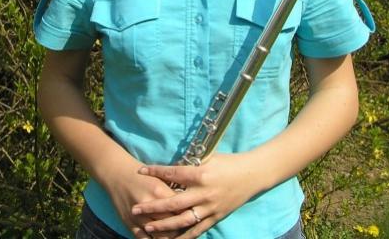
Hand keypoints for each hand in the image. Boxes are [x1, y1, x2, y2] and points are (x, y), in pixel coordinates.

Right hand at [104, 161, 185, 238]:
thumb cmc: (142, 175)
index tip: (196, 213)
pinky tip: (162, 238)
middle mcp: (149, 205)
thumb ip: (175, 191)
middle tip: (190, 226)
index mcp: (159, 191)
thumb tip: (192, 203)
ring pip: (160, 235)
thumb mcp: (160, 178)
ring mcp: (138, 217)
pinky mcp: (129, 224)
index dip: (190, 213)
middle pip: (172, 224)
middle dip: (182, 227)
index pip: (180, 208)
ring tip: (179, 234)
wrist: (117, 174)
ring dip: (171, 236)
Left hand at [130, 152, 263, 237]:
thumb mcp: (209, 158)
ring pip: (183, 220)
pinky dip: (183, 236)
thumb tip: (171, 168)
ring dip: (163, 226)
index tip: (140, 171)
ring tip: (147, 228)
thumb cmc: (229, 162)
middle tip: (135, 209)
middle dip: (152, 207)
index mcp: (201, 174)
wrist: (253, 174)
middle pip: (173, 203)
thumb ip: (190, 164)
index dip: (155, 172)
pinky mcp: (216, 217)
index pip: (172, 173)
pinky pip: (197, 230)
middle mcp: (204, 193)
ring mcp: (210, 207)